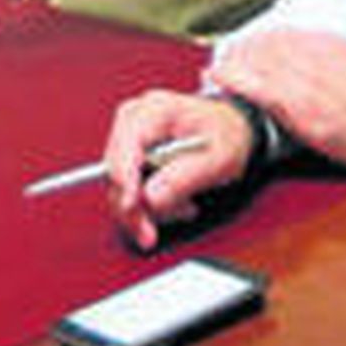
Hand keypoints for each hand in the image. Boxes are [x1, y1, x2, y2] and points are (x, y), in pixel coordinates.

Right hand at [102, 91, 256, 252]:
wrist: (229, 129)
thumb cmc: (226, 135)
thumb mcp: (219, 158)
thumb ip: (184, 178)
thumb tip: (149, 199)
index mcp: (158, 109)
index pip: (129, 142)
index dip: (125, 176)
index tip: (131, 207)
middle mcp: (135, 119)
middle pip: (116, 170)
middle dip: (134, 207)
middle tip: (151, 236)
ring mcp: (128, 137)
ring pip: (117, 187)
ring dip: (147, 211)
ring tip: (187, 208)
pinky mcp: (128, 157)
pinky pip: (125, 191)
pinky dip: (148, 207)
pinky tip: (178, 202)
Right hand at [213, 30, 345, 171]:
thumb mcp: (318, 139)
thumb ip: (288, 114)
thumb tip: (267, 102)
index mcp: (298, 98)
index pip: (251, 77)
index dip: (228, 74)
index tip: (215, 74)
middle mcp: (308, 70)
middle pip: (260, 53)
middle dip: (237, 55)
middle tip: (224, 60)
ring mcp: (324, 53)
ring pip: (278, 40)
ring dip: (256, 42)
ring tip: (244, 47)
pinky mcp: (339, 44)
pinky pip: (301, 34)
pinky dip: (282, 35)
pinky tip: (277, 36)